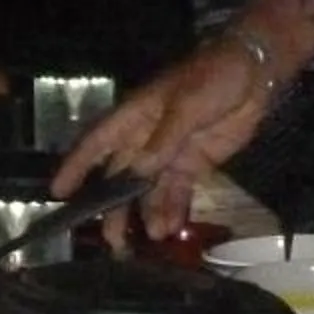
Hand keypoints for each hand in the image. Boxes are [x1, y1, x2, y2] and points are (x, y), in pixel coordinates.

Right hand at [53, 39, 270, 236]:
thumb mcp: (187, 104)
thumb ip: (163, 140)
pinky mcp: (193, 163)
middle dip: (113, 208)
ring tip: (148, 241)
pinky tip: (169, 229)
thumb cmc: (214, 77)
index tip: (58, 192)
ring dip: (147, 214)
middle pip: (120, 177)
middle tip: (111, 240)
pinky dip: (173, 210)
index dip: (76, 166)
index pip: (97, 143)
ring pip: (148, 190)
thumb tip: (138, 172)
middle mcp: (146, 138)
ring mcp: (169, 153)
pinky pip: (176, 191)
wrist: (255, 73)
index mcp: (135, 116)